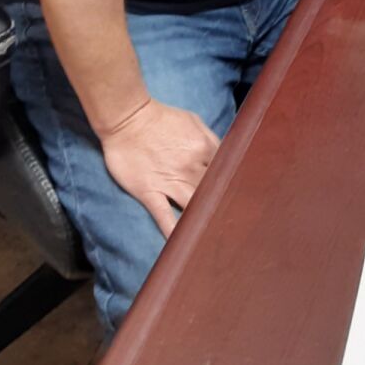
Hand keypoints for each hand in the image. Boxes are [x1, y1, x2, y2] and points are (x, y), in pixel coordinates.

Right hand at [100, 99, 219, 237]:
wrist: (127, 118)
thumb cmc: (161, 118)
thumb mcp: (193, 121)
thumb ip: (211, 140)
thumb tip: (226, 157)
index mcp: (204, 149)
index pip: (225, 173)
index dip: (230, 186)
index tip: (237, 199)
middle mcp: (191, 168)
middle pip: (212, 193)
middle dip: (221, 207)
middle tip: (231, 224)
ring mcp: (169, 182)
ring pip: (193, 208)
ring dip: (203, 221)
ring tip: (213, 238)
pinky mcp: (149, 192)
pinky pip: (164, 216)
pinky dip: (173, 232)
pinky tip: (182, 245)